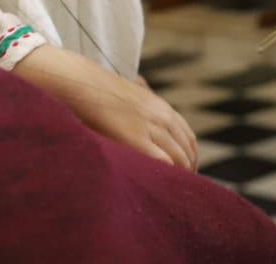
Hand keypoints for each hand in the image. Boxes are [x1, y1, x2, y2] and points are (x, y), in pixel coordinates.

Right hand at [15, 45, 198, 169]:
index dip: (191, 156)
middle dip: (188, 169)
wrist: (84, 83)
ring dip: (180, 174)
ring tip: (172, 190)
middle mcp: (161, 116)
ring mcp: (150, 127)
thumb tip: (145, 130)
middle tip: (182, 186)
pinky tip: (162, 184)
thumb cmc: (100, 94)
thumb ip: (142, 112)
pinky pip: (162, 160)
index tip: (188, 170)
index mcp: (161, 107)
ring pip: (178, 157)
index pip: (187, 136)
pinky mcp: (136, 138)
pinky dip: (167, 172)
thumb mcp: (130, 97)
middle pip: (185, 149)